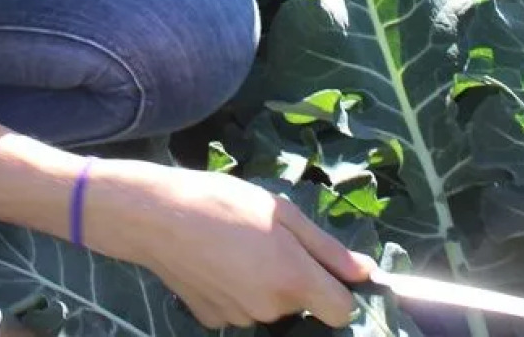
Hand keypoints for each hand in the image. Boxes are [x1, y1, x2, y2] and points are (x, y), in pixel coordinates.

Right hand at [83, 160, 374, 327]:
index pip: (342, 311)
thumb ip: (328, 250)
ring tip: (239, 246)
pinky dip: (236, 291)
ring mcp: (238, 319)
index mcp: (293, 280)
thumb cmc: (224, 202)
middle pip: (302, 306)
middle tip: (269, 240)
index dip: (340, 291)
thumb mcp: (283, 213)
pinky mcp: (211, 321)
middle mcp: (269, 309)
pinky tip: (218, 262)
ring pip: (270, 307)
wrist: (156, 216)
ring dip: (265, 284)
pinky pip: (239, 309)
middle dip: (296, 280)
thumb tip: (366, 273)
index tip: (328, 269)